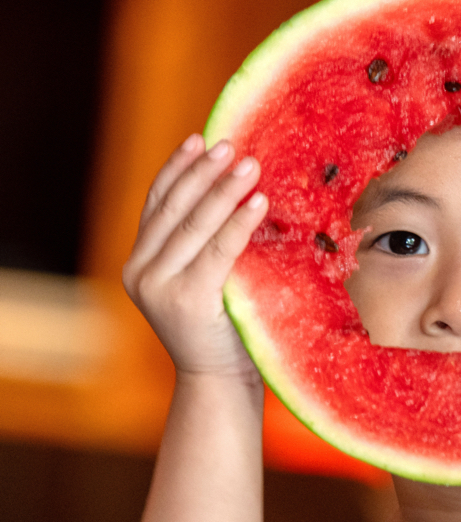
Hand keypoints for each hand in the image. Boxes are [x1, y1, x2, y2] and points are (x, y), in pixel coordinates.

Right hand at [122, 135, 267, 381]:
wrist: (221, 382)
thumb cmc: (226, 328)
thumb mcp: (207, 279)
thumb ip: (207, 245)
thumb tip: (242, 189)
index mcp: (140, 263)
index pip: (157, 204)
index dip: (178, 169)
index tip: (199, 140)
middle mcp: (140, 272)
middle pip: (174, 209)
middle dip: (204, 173)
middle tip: (231, 144)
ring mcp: (159, 287)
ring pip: (194, 226)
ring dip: (224, 190)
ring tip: (249, 164)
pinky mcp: (187, 300)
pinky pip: (218, 251)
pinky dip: (239, 223)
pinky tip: (258, 203)